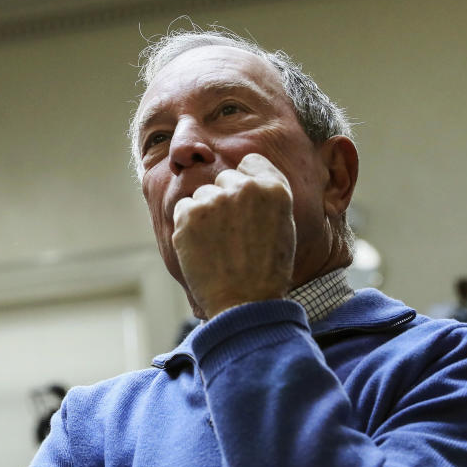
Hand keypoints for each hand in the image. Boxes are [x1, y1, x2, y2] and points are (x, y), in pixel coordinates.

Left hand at [171, 153, 294, 318]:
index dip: (246, 182)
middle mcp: (244, 187)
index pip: (251, 162)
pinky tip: (202, 248)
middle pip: (225, 178)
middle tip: (233, 234)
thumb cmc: (266, 271)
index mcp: (274, 188)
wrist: (244, 304)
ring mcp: (215, 199)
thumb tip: (241, 180)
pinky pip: (183, 208)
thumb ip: (264, 197)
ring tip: (218, 246)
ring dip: (205, 214)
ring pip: (202, 194)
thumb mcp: (283, 227)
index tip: (245, 204)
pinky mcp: (189, 214)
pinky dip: (188, 226)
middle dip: (225, 200)